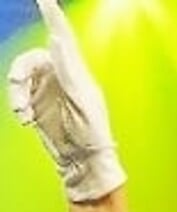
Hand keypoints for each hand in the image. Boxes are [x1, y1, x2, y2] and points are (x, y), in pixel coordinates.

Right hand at [9, 0, 124, 201]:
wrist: (83, 160)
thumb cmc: (92, 134)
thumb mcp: (82, 102)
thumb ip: (68, 71)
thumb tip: (57, 41)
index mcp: (77, 73)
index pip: (63, 38)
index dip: (53, 18)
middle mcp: (61, 77)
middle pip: (30, 59)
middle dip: (19, 74)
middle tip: (17, 96)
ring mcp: (47, 90)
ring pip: (20, 77)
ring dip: (16, 95)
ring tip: (23, 116)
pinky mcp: (36, 103)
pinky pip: (18, 95)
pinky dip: (18, 106)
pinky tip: (26, 121)